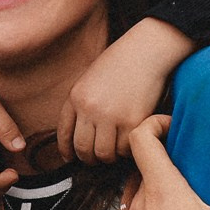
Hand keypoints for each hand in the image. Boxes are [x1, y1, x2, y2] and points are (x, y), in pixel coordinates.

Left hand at [63, 17, 189, 164]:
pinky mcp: (133, 122)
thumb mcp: (89, 79)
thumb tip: (77, 134)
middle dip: (89, 158)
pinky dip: (128, 149)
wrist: (146, 51)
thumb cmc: (120, 63)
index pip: (64, 134)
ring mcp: (111, 116)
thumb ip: (81, 104)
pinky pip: (126, 149)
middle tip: (96, 158)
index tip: (70, 157)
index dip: (66, 150)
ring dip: (109, 156)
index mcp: (76, 97)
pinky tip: (130, 140)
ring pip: (104, 154)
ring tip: (115, 149)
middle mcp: (90, 108)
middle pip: (83, 149)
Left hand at [120, 117, 209, 209]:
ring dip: (163, 195)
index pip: (141, 137)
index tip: (177, 126)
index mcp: (160, 188)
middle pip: (144, 169)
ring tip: (194, 203)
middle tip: (194, 165)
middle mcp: (140, 205)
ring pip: (143, 200)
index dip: (155, 123)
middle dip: (166, 162)